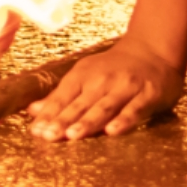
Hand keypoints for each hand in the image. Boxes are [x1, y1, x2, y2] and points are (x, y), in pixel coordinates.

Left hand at [26, 40, 185, 139]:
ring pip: (105, 107)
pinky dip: (124, 120)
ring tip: (73, 135)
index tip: (36, 131)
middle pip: (81, 104)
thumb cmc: (114, 69)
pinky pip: (134, 109)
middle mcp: (104, 79)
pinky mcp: (148, 94)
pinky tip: (112, 131)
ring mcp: (126, 86)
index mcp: (85, 74)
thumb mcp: (86, 76)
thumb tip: (32, 111)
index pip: (63, 96)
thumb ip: (61, 96)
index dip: (50, 114)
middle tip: (49, 135)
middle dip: (64, 120)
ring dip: (88, 121)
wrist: (153, 51)